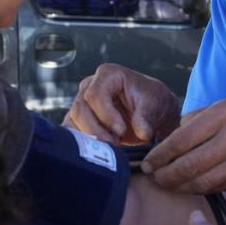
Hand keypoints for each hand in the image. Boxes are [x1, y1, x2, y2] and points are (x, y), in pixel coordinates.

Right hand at [63, 63, 179, 143]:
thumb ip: (145, 118)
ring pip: (73, 121)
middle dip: (96, 130)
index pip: (95, 94)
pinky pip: (72, 131)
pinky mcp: (78, 119)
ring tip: (110, 148)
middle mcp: (90, 85)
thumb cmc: (151, 101)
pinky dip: (83, 143)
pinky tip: (99, 150)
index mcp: (108, 74)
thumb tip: (142, 133)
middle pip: (80, 109)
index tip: (121, 131)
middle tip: (114, 144)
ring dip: (90, 138)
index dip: (106, 115)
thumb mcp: (153, 106)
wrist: (150, 111)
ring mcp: (81, 101)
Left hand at [141, 97, 225, 192]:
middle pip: (190, 164)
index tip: (148, 162)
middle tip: (154, 178)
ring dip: (181, 186)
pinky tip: (193, 186)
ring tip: (169, 185)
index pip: (183, 139)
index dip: (161, 155)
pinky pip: (222, 188)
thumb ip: (201, 117)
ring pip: (204, 181)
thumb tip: (174, 134)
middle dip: (166, 175)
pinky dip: (204, 189)